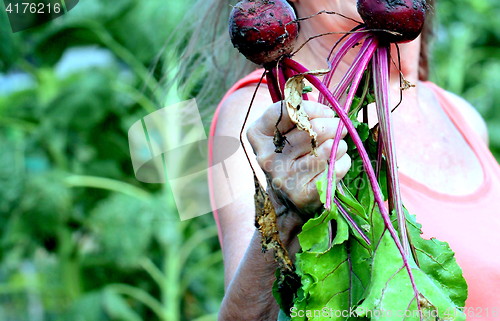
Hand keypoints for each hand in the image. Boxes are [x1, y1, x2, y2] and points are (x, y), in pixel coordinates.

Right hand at [247, 100, 350, 216]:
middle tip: (339, 127)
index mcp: (258, 135)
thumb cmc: (291, 157)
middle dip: (332, 125)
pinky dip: (342, 163)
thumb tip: (333, 104)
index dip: (312, 108)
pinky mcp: (302, 195)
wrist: (288, 202)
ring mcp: (283, 178)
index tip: (327, 112)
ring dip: (339, 145)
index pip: (285, 110)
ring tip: (337, 147)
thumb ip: (301, 114)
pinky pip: (334, 169)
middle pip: (311, 129)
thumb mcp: (285, 133)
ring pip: (326, 149)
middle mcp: (266, 157)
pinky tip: (336, 164)